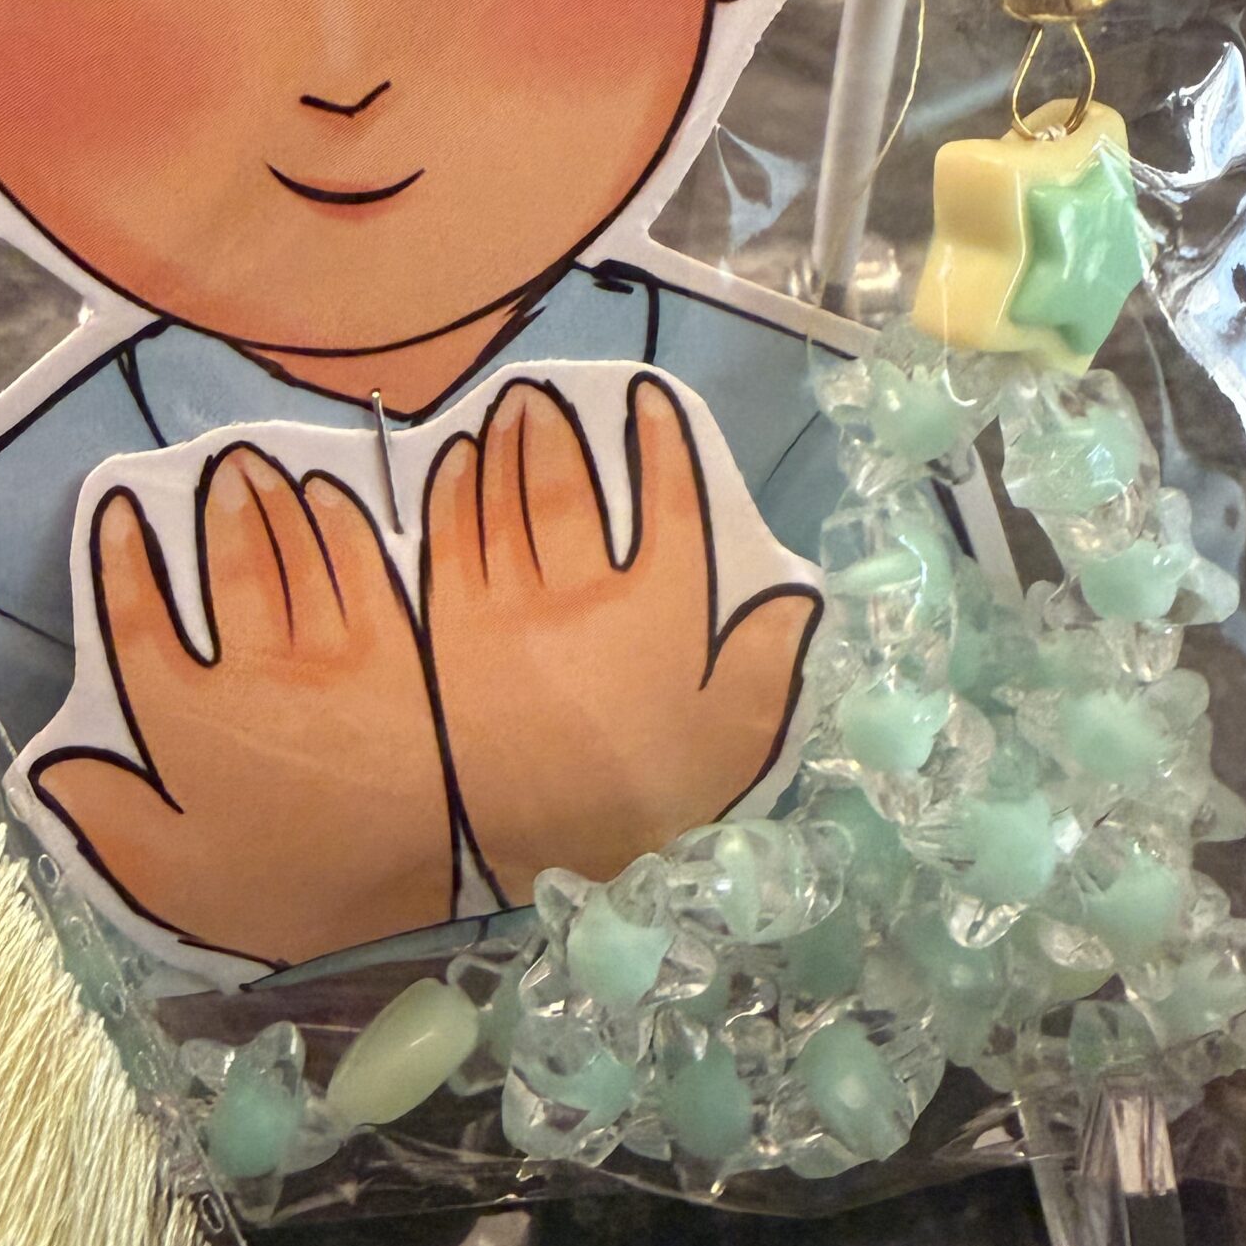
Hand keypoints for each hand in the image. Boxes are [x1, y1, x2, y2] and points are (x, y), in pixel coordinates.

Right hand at [33, 446, 450, 963]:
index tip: (113, 511)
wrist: (422, 878)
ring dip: (270, 502)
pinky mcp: (396, 646)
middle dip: (215, 510)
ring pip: (289, 553)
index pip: (138, 625)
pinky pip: (357, 565)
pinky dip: (339, 524)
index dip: (120, 564)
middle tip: (213, 466)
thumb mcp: (180, 880)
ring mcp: (326, 650)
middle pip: (225, 570)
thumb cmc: (293, 890)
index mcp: (187, 724)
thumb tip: (47, 772)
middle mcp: (249, 669)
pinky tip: (329, 498)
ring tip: (255, 465)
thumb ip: (112, 823)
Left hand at [422, 375, 818, 897]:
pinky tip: (455, 466)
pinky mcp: (449, 627)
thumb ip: (767, 669)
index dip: (663, 445)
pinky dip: (454, 492)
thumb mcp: (728, 743)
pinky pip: (449, 537)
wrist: (518, 852)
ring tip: (507, 409)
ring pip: (505, 498)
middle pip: (569, 487)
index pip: (669, 505)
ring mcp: (509, 604)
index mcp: (662, 615)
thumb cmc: (637, 798)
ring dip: (506, 444)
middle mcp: (586, 593)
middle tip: (547, 392)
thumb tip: (797, 600)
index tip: (652, 402)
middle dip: (560, 431)